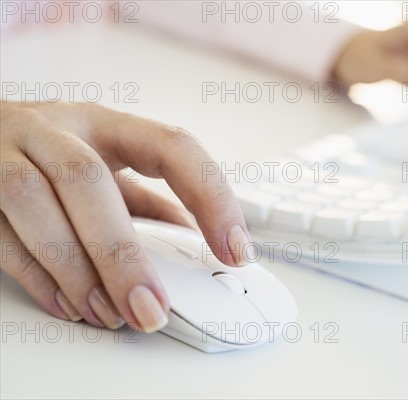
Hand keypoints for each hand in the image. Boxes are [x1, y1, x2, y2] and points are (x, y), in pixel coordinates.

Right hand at [0, 102, 251, 331]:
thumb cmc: (51, 152)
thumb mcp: (107, 163)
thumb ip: (147, 198)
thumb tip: (195, 238)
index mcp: (107, 123)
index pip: (173, 146)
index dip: (211, 197)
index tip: (235, 249)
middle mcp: (55, 129)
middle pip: (89, 182)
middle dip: (123, 254)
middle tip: (152, 307)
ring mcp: (5, 153)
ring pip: (36, 205)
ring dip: (77, 270)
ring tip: (112, 312)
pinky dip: (38, 276)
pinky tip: (71, 304)